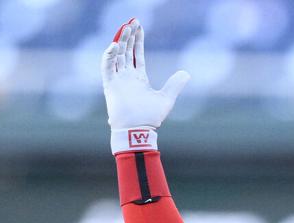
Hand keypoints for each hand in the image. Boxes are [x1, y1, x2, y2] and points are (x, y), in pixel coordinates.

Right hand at [101, 18, 189, 152]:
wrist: (138, 130)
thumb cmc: (150, 118)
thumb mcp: (166, 98)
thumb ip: (175, 84)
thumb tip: (186, 73)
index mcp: (139, 78)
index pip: (136, 54)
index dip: (137, 40)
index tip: (139, 26)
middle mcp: (127, 77)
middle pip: (126, 51)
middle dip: (128, 36)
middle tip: (131, 21)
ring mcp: (117, 80)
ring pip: (116, 55)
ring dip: (119, 41)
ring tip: (125, 27)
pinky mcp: (110, 86)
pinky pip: (107, 67)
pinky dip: (109, 56)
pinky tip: (114, 44)